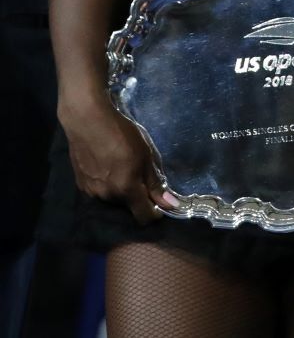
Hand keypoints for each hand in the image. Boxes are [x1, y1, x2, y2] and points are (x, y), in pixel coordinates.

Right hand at [60, 99, 176, 224]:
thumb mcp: (145, 155)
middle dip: (137, 196)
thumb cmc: (121, 134)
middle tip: (139, 174)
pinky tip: (107, 166)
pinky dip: (107, 184)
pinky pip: (99, 191)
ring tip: (121, 167)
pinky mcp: (80, 184)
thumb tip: (169, 204)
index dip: (154, 213)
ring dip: (120, 190)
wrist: (87, 121)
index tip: (160, 203)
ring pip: (113, 198)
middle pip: (128, 206)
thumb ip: (155, 182)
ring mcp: (90, 191)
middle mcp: (107, 196)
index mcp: (126, 190)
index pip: (143, 217)